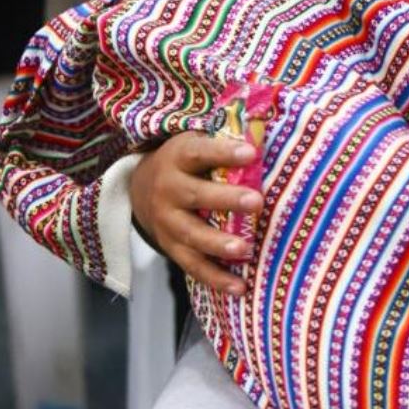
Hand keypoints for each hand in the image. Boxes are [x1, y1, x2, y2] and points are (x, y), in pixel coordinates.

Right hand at [129, 132, 263, 296]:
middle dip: (226, 200)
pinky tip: (241, 287)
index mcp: (178, 158)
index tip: (251, 153)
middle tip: (257, 202)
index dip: (223, 153)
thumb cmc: (187, 161)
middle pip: (195, 195)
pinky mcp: (171, 247)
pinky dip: (216, 278)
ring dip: (218, 244)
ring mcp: (167, 222)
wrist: (139, 188)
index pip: (199, 153)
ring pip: (192, 235)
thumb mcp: (197, 141)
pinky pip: (192, 266)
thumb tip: (269, 122)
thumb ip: (226, 137)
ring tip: (245, 249)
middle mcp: (168, 190)